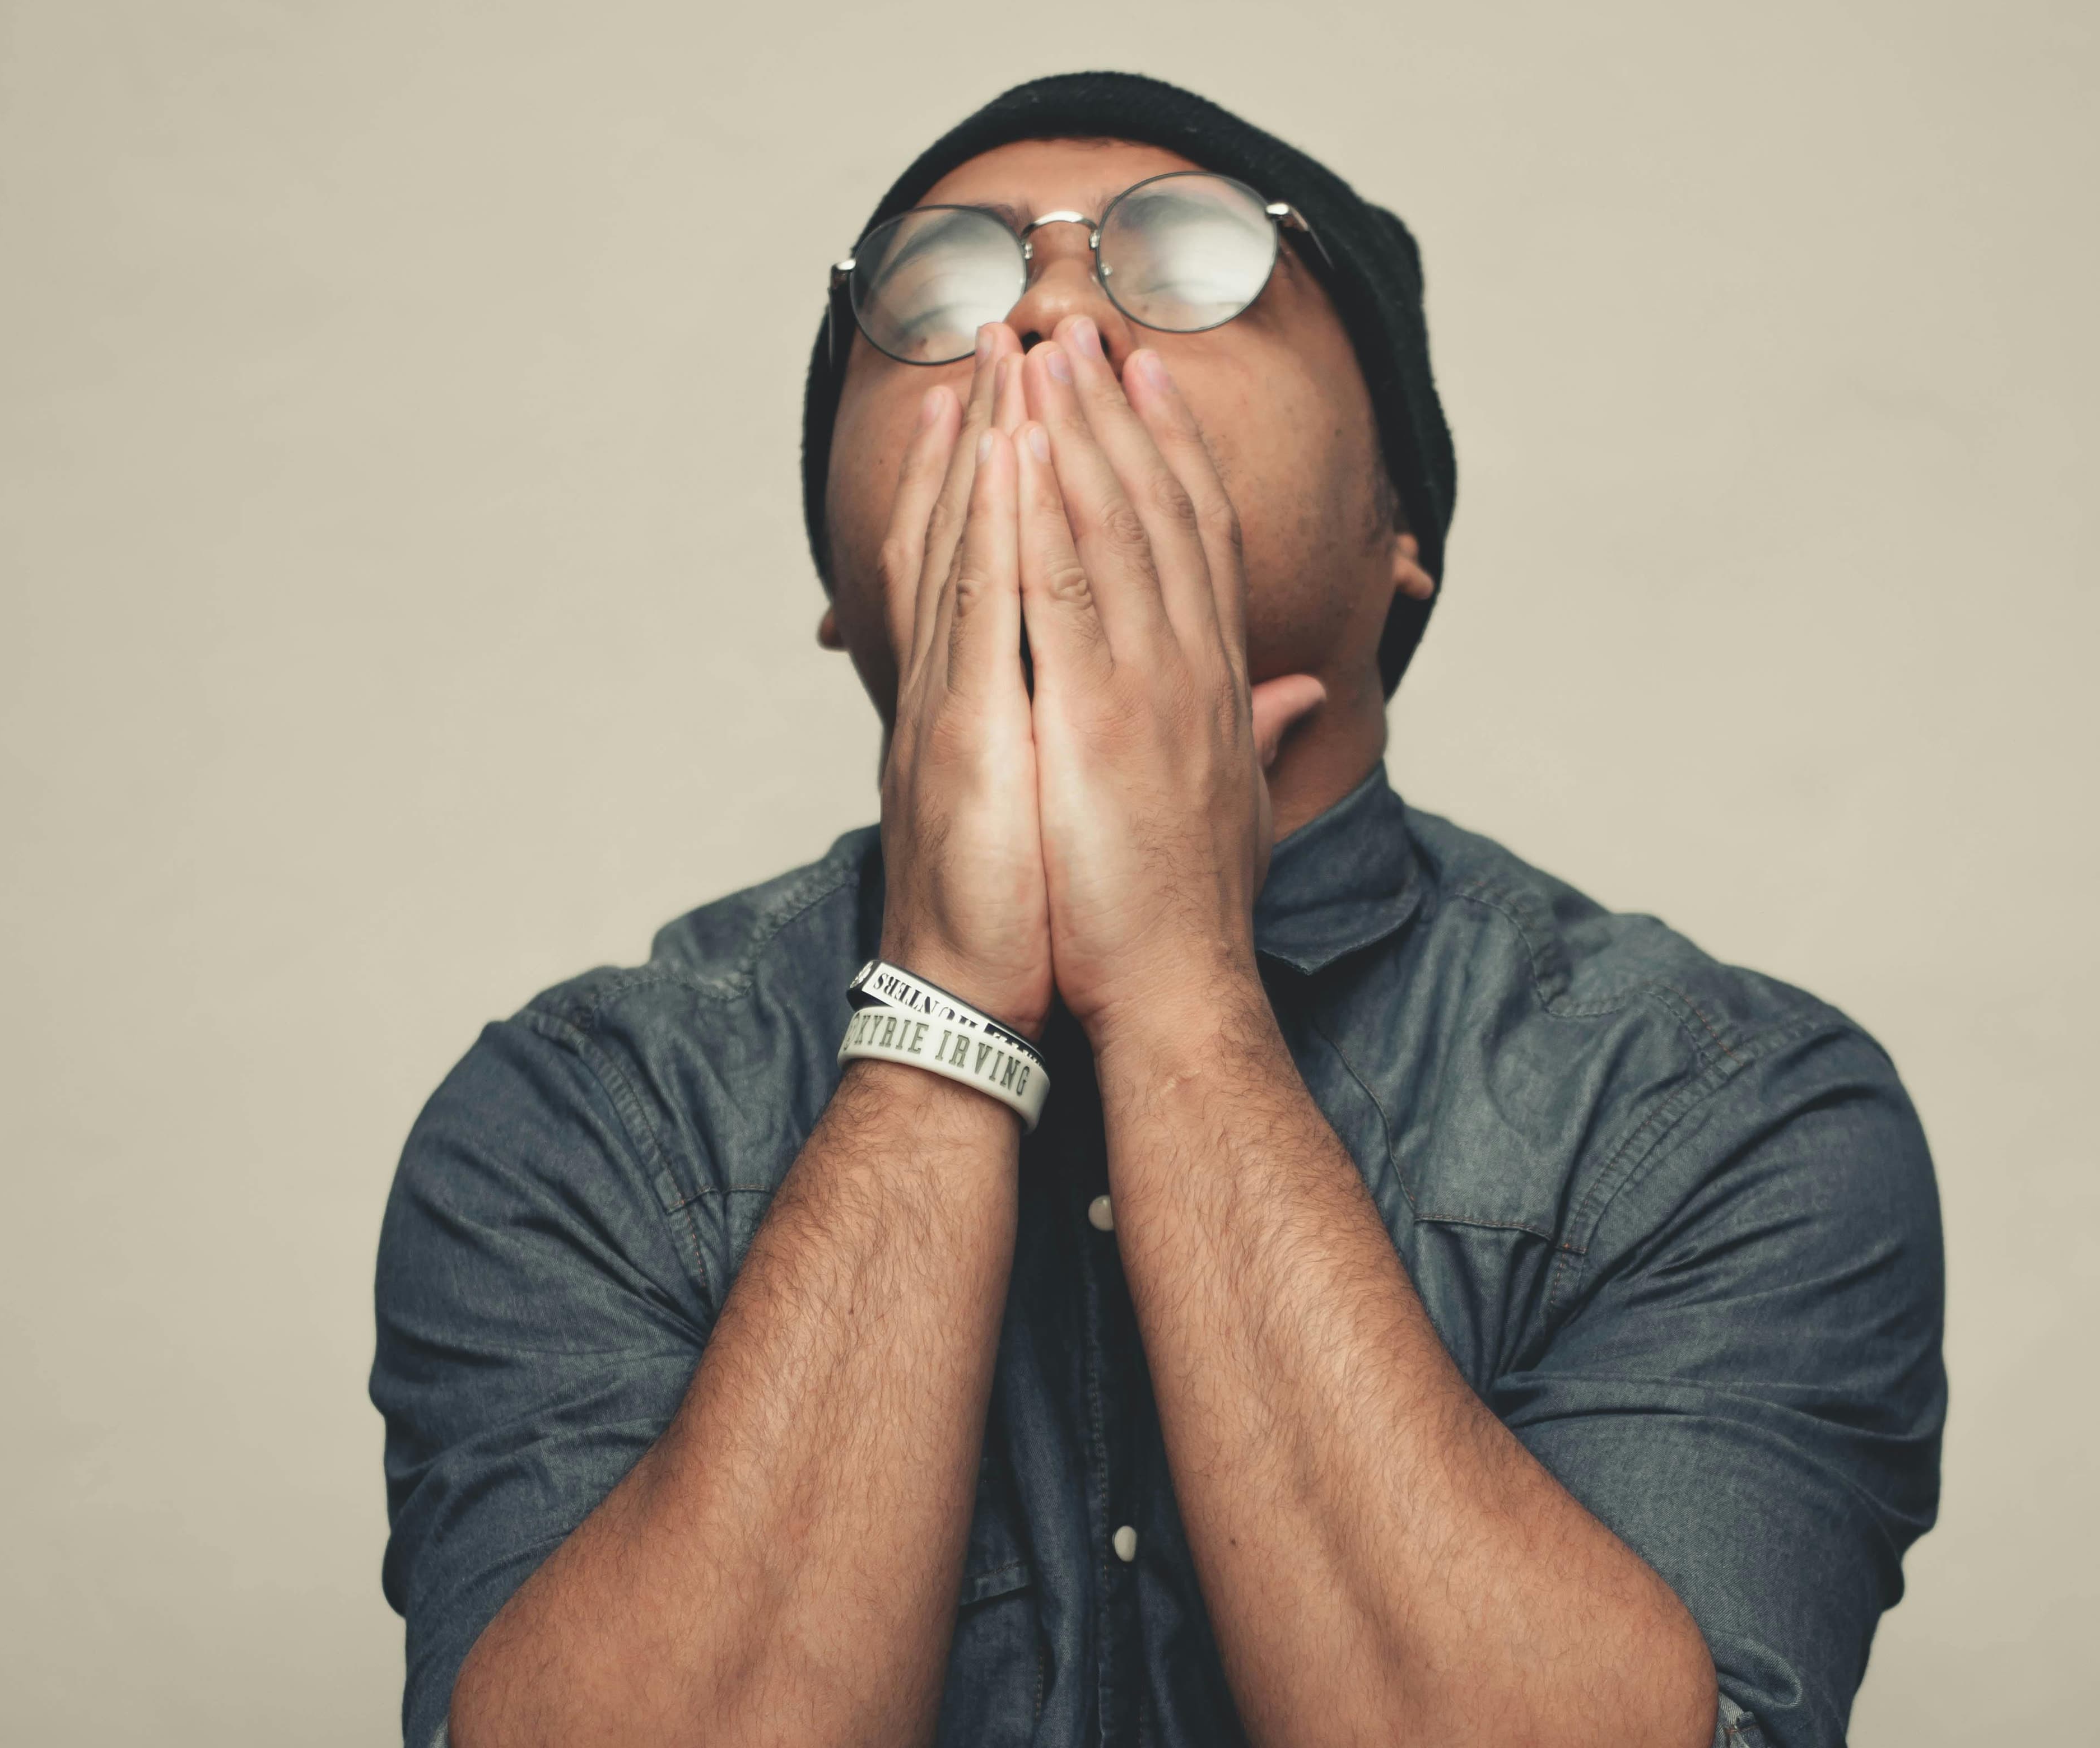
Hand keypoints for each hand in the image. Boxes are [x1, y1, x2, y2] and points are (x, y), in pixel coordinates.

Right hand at [875, 328, 1051, 1038]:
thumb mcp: (1074, 816)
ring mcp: (954, 703)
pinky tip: (994, 450)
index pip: (996, 573)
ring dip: (980, 446)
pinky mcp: (962, 734)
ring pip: (964, 548)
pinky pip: (973, 607)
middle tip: (1004, 331)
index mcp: (990, 704)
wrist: (978, 1009)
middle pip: (972, 539)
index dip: (1008, 485)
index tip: (1025, 404)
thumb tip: (1200, 713)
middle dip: (990, 432)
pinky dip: (981, 524)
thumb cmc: (1030, 918)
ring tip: (996, 350)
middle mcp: (960, 689)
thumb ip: (1120, 750)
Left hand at [1017, 315, 1318, 1051]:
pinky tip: (1014, 447)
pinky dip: (1040, 511)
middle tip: (1081, 329)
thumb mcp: (1241, 804)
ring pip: (1111, 527)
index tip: (1145, 380)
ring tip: (1039, 353)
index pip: (1199, 538)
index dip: (1173, 449)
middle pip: (1158, 508)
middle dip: (1119, 411)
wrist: (1181, 990)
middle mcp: (1192, 665)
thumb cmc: (1196, 909)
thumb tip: (1302, 694)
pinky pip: (1061, 588)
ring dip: (1076, 432)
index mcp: (1217, 681)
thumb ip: (1263, 731)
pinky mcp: (1097, 716)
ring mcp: (1149, 684)